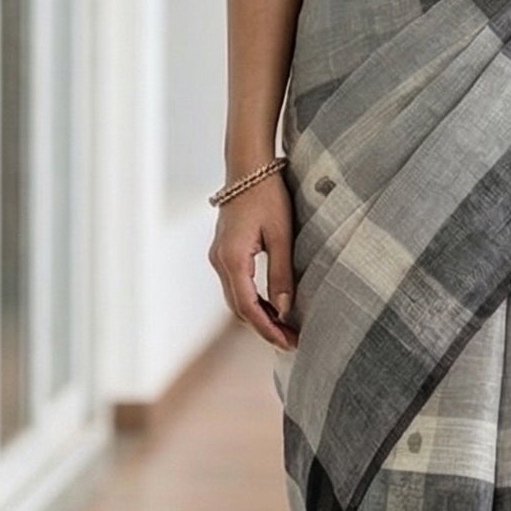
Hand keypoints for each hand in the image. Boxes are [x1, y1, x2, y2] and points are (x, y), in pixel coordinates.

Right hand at [209, 174, 298, 349]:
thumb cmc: (268, 195)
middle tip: (292, 340)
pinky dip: (253, 301)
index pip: (248, 308)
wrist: (248, 167)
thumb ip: (282, 273)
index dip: (268, 330)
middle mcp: (219, 261)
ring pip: (236, 299)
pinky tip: (273, 306)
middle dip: (264, 328)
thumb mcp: (282, 235)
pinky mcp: (223, 252)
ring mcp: (218, 257)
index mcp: (232, 259)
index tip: (289, 343)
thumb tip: (285, 310)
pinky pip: (236, 285)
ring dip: (258, 316)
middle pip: (239, 308)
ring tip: (285, 328)